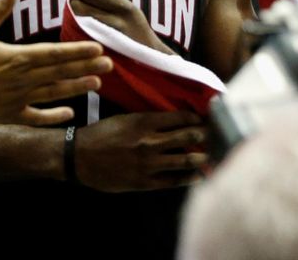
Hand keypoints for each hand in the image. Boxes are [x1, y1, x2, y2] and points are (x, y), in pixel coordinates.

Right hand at [0, 0, 111, 126]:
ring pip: (55, 93)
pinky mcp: (10, 115)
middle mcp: (23, 80)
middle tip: (111, 65)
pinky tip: (70, 113)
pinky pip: (37, 117)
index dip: (78, 50)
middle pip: (61, 72)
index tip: (99, 48)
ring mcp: (18, 100)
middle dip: (87, 67)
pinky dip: (54, 116)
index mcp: (17, 58)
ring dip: (77, 88)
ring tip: (98, 84)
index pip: (55, 53)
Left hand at [62, 0, 172, 54]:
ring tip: (75, 18)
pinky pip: (84, 39)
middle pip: (82, 7)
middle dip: (73, 5)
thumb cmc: (139, 35)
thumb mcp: (132, 13)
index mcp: (124, 7)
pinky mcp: (105, 52)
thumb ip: (113, 1)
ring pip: (81, 23)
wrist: (155, 63)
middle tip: (71, 4)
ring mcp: (110, 38)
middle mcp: (117, 21)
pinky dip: (78, 35)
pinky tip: (79, 35)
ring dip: (74, 19)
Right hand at [74, 112, 206, 191]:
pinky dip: (189, 177)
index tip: (207, 117)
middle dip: (206, 134)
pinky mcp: (145, 181)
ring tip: (214, 153)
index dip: (198, 117)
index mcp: (143, 122)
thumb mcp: (125, 119)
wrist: (79, 157)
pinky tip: (199, 175)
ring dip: (203, 156)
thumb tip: (173, 119)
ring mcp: (148, 163)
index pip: (181, 117)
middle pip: (188, 136)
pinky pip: (174, 180)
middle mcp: (149, 141)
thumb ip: (148, 119)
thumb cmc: (101, 135)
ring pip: (185, 159)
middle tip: (218, 133)